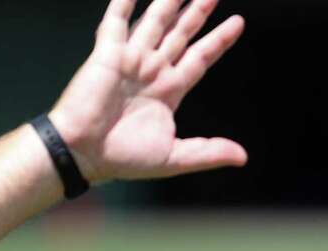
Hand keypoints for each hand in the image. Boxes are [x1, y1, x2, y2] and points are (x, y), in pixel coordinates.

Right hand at [48, 0, 246, 182]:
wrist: (84, 153)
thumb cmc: (124, 158)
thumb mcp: (175, 157)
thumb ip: (209, 151)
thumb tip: (242, 158)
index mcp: (170, 90)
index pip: (200, 57)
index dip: (219, 40)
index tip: (238, 23)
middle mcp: (153, 70)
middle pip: (182, 33)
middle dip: (198, 12)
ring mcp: (131, 59)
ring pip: (156, 21)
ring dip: (170, 1)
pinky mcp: (107, 54)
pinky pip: (117, 22)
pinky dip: (124, 3)